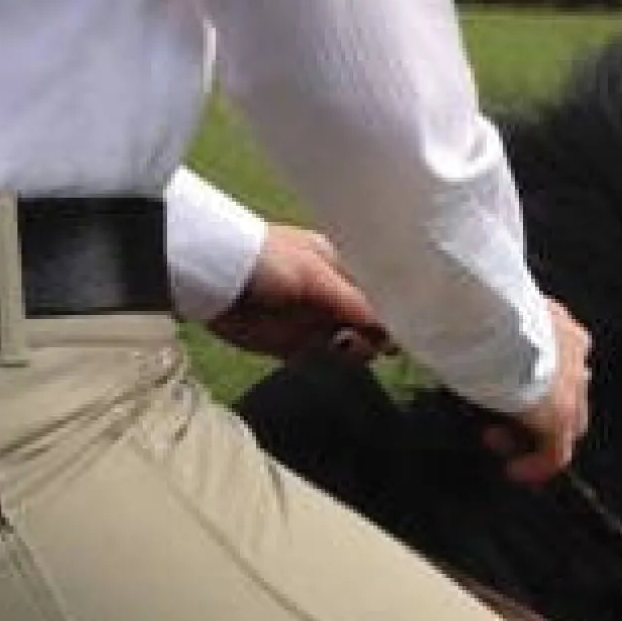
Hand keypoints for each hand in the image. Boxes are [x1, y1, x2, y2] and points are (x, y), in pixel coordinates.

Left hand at [210, 223, 392, 363]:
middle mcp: (330, 294)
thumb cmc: (266, 259)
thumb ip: (355, 303)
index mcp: (339, 266)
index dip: (394, 311)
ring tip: (342, 343)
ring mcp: (313, 320)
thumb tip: (393, 331)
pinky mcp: (292, 345)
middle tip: (364, 334)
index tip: (409, 328)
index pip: (378, 293)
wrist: (212, 276)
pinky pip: (323, 359)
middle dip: (374, 334)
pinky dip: (331, 361)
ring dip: (354, 349)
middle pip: (369, 323)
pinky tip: (332, 353)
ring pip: (350, 344)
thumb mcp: (316, 274)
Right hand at [481, 300, 592, 486]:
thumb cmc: (473, 308)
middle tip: (501, 417)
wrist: (488, 318)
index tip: (502, 384)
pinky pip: (556, 452)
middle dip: (537, 408)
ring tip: (497, 438)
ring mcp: (573, 386)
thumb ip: (476, 332)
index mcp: (559, 323)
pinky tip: (513, 469)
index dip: (533, 378)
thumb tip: (435, 343)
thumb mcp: (480, 315)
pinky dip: (536, 464)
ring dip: (534, 434)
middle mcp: (574, 352)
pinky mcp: (561, 416)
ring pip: (564, 421)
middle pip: (567, 391)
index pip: (559, 357)